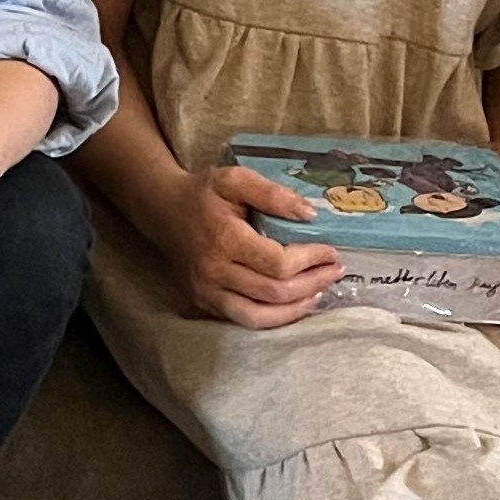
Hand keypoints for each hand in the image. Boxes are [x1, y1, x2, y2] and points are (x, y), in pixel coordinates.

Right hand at [171, 161, 346, 327]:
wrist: (164, 211)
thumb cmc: (204, 194)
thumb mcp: (235, 179)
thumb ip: (273, 193)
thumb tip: (310, 215)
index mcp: (223, 239)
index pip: (278, 263)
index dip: (311, 260)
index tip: (330, 251)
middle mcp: (213, 270)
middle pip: (275, 292)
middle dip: (313, 283)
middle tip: (335, 271)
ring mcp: (207, 291)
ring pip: (262, 316)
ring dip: (298, 307)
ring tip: (320, 292)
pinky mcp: (206, 303)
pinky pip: (247, 320)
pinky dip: (277, 317)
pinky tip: (295, 303)